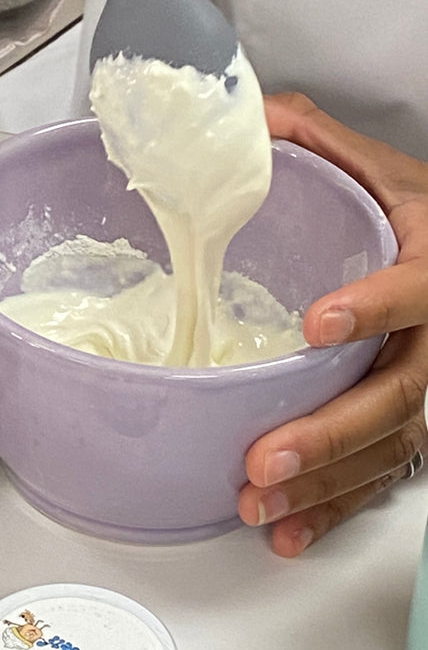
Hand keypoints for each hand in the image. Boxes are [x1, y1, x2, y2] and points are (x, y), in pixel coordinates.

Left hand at [239, 92, 427, 555]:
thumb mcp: (376, 165)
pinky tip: (288, 533)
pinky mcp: (406, 425)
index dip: (378, 306)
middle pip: (400, 393)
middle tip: (265, 458)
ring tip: (258, 503)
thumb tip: (241, 116)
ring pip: (389, 447)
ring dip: (324, 484)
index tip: (320, 323)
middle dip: (331, 432)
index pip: (419, 287)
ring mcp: (425, 385)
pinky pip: (379, 476)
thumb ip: (311, 138)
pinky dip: (334, 511)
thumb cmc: (417, 214)